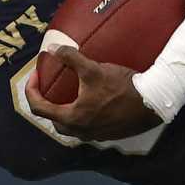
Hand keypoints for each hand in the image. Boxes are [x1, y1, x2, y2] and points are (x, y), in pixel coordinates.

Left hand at [26, 49, 162, 140]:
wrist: (152, 103)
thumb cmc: (122, 88)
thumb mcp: (93, 69)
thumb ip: (70, 57)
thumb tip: (52, 48)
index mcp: (73, 117)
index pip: (38, 108)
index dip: (31, 90)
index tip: (36, 75)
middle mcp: (81, 131)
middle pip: (53, 121)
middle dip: (46, 104)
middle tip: (48, 88)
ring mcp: (95, 136)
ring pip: (70, 127)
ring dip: (64, 112)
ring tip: (67, 96)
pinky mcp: (108, 135)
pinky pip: (86, 128)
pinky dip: (80, 117)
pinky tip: (89, 103)